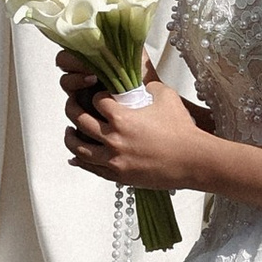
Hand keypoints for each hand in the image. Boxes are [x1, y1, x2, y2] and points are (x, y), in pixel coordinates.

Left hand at [65, 79, 204, 195]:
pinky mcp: (118, 176)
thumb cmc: (182, 128)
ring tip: (70, 132)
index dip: (97, 96)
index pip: (96, 101)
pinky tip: (75, 157)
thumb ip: (147, 87)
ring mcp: (114, 160)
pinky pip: (91, 169)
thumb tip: (139, 86)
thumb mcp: (165, 96)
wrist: (192, 160)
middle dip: (73, 110)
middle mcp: (113, 139)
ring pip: (79, 148)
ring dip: (71, 138)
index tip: (101, 97)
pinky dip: (80, 161)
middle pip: (80, 122)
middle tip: (72, 106)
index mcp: (122, 117)